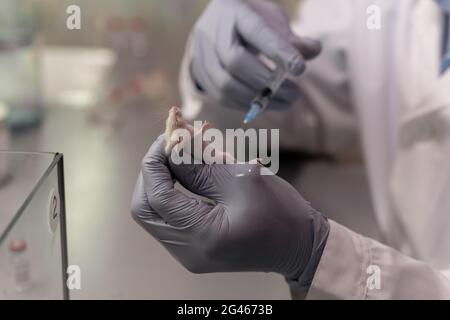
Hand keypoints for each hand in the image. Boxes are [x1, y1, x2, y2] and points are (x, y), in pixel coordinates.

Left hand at [131, 135, 328, 287]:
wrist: (300, 247)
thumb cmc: (281, 213)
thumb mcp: (241, 178)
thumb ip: (200, 162)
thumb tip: (171, 142)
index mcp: (202, 236)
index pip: (156, 196)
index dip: (156, 161)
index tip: (169, 135)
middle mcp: (187, 252)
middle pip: (145, 208)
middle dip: (153, 172)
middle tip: (171, 145)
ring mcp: (188, 254)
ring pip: (154, 213)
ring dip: (162, 180)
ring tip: (181, 153)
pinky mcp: (193, 249)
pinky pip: (170, 218)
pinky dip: (173, 191)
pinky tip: (187, 171)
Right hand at [189, 0, 320, 110]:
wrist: (217, 24)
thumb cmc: (250, 22)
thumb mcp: (271, 20)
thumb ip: (291, 38)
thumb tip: (315, 51)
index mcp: (233, 10)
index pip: (256, 32)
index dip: (278, 52)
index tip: (300, 70)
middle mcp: (212, 31)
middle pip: (235, 61)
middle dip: (267, 82)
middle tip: (295, 94)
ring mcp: (201, 54)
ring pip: (224, 84)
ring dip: (257, 99)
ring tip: (285, 102)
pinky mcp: (199, 74)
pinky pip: (220, 96)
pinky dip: (245, 104)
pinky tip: (265, 104)